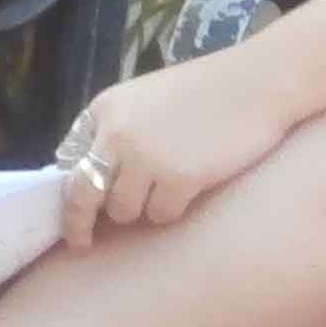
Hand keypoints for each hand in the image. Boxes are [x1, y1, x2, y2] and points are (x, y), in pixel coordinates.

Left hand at [51, 53, 293, 243]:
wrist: (258, 83)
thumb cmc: (205, 92)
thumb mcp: (145, 99)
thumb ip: (116, 131)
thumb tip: (92, 178)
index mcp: (104, 109)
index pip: (68, 162)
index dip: (67, 193)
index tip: (70, 217)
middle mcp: (115, 133)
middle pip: (82, 195)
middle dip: (78, 225)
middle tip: (82, 243)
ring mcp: (145, 157)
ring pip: (123, 211)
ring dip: (142, 209)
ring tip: (167, 187)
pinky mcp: (178, 178)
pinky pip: (161, 215)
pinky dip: (173, 209)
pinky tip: (191, 187)